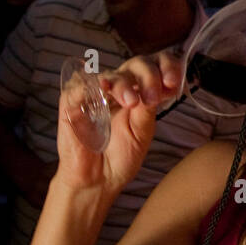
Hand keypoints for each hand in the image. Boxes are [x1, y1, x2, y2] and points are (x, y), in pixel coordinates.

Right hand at [54, 50, 183, 197]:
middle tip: (152, 97)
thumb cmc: (121, 157)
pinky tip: (102, 94)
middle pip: (136, 63)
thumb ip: (148, 107)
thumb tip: (160, 83)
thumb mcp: (142, 131)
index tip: (173, 82)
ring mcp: (95, 93)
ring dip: (123, 83)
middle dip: (148, 76)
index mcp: (140, 92)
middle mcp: (119, 87)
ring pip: (110, 73)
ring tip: (131, 102)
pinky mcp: (72, 102)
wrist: (98, 181)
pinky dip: (92, 86)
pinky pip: (79, 84)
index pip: (155, 66)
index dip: (167, 66)